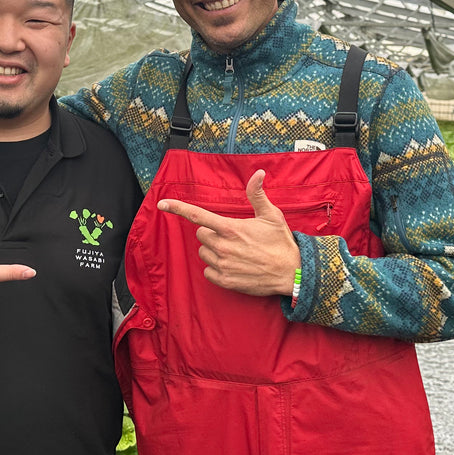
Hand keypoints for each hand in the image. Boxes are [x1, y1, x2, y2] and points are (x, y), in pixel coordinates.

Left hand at [158, 170, 300, 296]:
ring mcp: (222, 265)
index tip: (162, 203)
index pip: (197, 215)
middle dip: (212, 234)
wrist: (291, 272)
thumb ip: (257, 194)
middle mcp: (222, 246)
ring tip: (235, 252)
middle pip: (201, 235)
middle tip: (232, 236)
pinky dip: (216, 268)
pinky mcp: (225, 281)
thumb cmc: (281, 242)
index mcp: (230, 228)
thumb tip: (257, 173)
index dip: (178, 208)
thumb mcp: (271, 215)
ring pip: (203, 253)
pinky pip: (208, 271)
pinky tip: (233, 266)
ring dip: (214, 251)